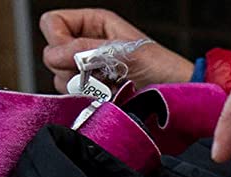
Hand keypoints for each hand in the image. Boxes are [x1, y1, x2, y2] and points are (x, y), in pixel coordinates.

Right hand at [40, 9, 193, 92]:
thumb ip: (85, 51)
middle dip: (73, 67)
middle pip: (52, 53)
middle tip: (102, 74)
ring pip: (60, 78)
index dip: (57, 40)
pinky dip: (90, 99)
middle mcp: (87, 44)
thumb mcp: (122, 53)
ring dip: (84, 86)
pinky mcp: (95, 93)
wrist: (179, 98)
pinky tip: (111, 98)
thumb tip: (53, 55)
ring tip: (112, 87)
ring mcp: (89, 70)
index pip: (51, 23)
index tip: (77, 56)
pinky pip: (75, 97)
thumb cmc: (161, 70)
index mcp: (93, 23)